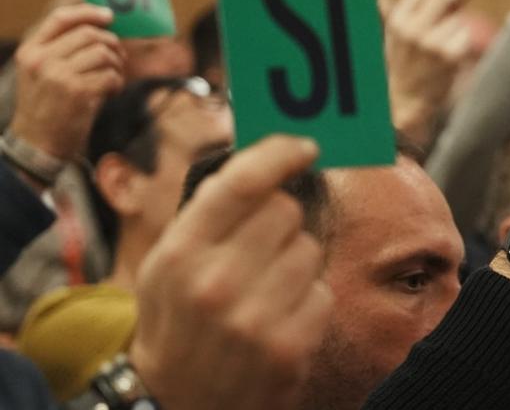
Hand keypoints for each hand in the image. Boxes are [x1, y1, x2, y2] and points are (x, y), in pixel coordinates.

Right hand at [9, 4, 124, 159]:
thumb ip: (61, 49)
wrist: (37, 144)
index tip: (109, 16)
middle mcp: (41, 60)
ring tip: (113, 79)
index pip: (60, 18)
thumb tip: (101, 24)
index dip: (88, 12)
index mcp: (30, 51)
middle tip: (117, 60)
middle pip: (89, 34)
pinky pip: (111, 75)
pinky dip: (117, 83)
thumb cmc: (47, 106)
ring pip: (103, 53)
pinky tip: (111, 93)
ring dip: (116, 65)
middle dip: (111, 44)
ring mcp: (58, 76)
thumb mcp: (41, 73)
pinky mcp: (78, 92)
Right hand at [129, 135, 331, 409]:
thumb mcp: (167, 263)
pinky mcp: (290, 347)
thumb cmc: (177, 321)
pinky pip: (322, 291)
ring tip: (265, 290)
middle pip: (286, 210)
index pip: (242, 182)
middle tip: (260, 250)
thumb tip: (262, 155)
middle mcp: (216, 283)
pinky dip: (308, 300)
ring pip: (309, 249)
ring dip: (296, 262)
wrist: (178, 403)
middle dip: (281, 221)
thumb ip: (208, 210)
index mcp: (181, 253)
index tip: (305, 146)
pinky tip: (280, 318)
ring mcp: (255, 318)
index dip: (280, 154)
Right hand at [384, 0, 476, 144]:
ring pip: (458, 17)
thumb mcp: (399, 34)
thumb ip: (418, 9)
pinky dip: (462, 41)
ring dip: (458, 23)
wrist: (406, 102)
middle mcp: (413, 29)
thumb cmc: (405, 65)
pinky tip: (451, 54)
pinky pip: (465, 35)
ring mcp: (432, 42)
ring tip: (446, 40)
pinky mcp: (450, 55)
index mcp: (397, 21)